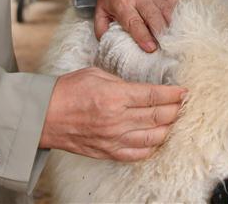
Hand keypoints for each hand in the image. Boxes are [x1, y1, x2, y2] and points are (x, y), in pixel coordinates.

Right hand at [39, 67, 186, 160]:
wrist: (44, 116)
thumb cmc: (66, 91)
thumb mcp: (96, 74)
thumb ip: (121, 82)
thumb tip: (141, 88)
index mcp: (114, 97)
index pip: (153, 96)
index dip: (173, 94)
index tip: (183, 91)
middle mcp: (117, 120)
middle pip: (158, 117)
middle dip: (175, 109)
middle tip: (182, 104)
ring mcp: (113, 138)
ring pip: (153, 137)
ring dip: (167, 128)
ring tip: (173, 120)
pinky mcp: (108, 151)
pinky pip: (138, 153)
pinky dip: (151, 147)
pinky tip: (157, 138)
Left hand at [95, 0, 177, 52]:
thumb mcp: (100, 12)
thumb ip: (102, 30)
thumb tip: (109, 47)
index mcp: (122, 3)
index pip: (134, 22)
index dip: (143, 35)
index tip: (151, 48)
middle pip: (154, 18)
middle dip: (161, 35)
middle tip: (166, 51)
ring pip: (168, 12)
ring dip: (173, 28)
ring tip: (177, 43)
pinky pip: (177, 6)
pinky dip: (181, 18)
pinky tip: (183, 30)